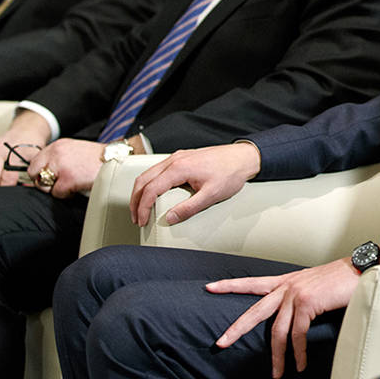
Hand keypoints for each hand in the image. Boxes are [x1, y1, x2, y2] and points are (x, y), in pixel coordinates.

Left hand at [24, 138, 104, 197]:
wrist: (117, 159)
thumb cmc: (98, 158)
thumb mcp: (75, 150)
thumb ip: (59, 157)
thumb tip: (46, 172)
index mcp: (58, 145)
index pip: (35, 161)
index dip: (41, 172)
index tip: (50, 177)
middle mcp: (56, 153)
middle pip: (34, 173)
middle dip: (45, 181)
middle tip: (59, 183)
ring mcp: (61, 166)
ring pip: (44, 185)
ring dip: (56, 188)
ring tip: (72, 184)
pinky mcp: (68, 179)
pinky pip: (57, 193)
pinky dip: (67, 194)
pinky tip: (78, 188)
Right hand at [130, 141, 260, 225]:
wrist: (243, 157)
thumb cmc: (231, 173)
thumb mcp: (211, 195)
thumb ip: (189, 208)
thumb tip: (170, 219)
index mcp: (179, 168)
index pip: (151, 189)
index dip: (142, 207)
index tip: (142, 221)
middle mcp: (174, 160)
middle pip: (143, 180)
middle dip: (135, 201)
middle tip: (136, 218)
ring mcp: (177, 157)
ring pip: (148, 174)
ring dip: (141, 191)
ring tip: (141, 209)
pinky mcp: (182, 158)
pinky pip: (158, 170)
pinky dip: (150, 183)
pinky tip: (153, 194)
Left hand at [206, 259, 361, 378]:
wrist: (362, 269)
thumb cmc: (343, 279)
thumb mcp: (315, 286)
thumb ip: (300, 299)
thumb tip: (295, 317)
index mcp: (287, 281)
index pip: (252, 282)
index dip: (231, 285)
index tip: (210, 287)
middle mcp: (288, 286)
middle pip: (254, 310)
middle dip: (236, 328)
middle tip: (220, 342)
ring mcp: (296, 294)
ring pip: (278, 331)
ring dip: (278, 356)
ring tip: (278, 373)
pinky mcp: (308, 303)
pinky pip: (298, 334)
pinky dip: (298, 352)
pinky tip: (300, 363)